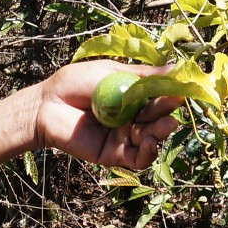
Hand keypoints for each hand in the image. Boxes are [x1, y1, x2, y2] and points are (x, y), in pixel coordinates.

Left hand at [30, 60, 183, 171]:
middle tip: (173, 105)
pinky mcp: (114, 155)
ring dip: (161, 133)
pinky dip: (148, 153)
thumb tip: (176, 68)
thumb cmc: (74, 84)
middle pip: (156, 119)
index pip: (158, 98)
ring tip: (165, 125)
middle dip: (166, 112)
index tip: (181, 89)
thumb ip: (143, 76)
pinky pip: (137, 159)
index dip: (170, 95)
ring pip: (151, 139)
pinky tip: (151, 143)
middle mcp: (131, 119)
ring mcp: (124, 138)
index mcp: (132, 98)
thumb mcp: (112, 72)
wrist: (46, 104)